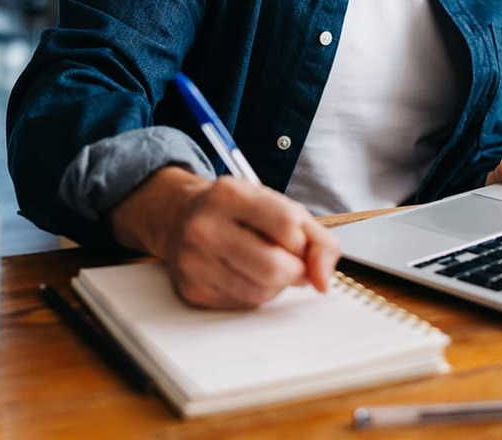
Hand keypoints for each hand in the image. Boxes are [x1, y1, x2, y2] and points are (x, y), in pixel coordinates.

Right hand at [110, 166, 339, 308]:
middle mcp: (205, 227)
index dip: (303, 242)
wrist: (179, 216)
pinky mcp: (192, 290)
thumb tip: (323, 280)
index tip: (300, 243)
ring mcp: (194, 261)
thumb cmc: (236, 212)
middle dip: (294, 271)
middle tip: (291, 262)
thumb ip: (316, 238)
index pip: (287, 225)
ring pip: (260, 293)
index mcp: (231, 195)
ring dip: (276, 286)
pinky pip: (242, 306)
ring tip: (266, 266)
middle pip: (273, 267)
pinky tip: (245, 275)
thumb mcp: (278, 205)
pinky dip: (254, 295)